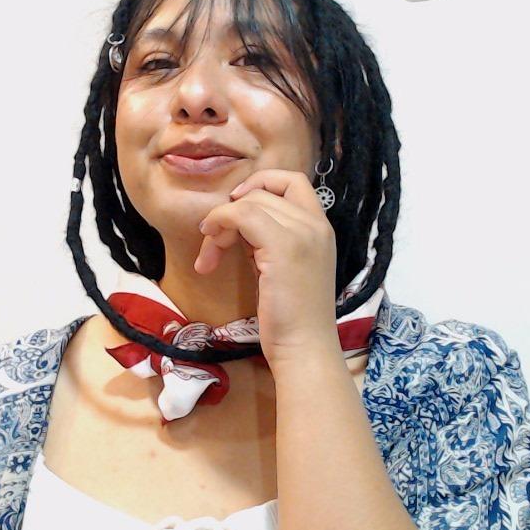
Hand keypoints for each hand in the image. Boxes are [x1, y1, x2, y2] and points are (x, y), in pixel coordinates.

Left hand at [194, 169, 339, 364]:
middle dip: (231, 212)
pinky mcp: (283, 246)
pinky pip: (241, 214)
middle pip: (263, 192)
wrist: (305, 348)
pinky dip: (219, 225)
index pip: (293, 181)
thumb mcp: (283, 268)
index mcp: (321, 228)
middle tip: (215, 244)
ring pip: (250, 202)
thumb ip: (269, 241)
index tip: (238, 208)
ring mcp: (303, 233)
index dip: (261, 184)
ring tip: (210, 257)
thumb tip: (237, 223)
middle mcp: (317, 224)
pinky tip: (208, 256)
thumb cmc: (292, 318)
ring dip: (220, 223)